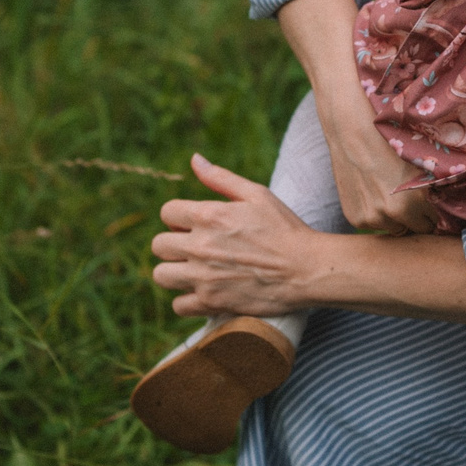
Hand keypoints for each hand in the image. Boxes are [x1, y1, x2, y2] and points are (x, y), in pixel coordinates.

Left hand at [150, 155, 335, 317]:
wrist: (307, 269)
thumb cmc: (285, 229)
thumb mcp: (257, 194)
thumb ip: (221, 178)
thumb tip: (194, 160)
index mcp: (209, 215)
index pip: (167, 212)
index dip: (178, 217)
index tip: (192, 224)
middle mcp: (200, 246)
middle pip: (159, 245)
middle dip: (173, 243)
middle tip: (194, 247)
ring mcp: (203, 277)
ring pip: (161, 275)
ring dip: (175, 272)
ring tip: (194, 270)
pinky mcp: (212, 303)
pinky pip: (179, 305)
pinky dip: (187, 300)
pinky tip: (204, 292)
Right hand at [316, 90, 442, 236]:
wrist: (353, 134)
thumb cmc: (391, 143)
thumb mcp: (422, 163)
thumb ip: (436, 188)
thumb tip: (451, 206)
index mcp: (415, 203)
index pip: (435, 224)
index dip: (433, 213)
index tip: (431, 204)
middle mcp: (394, 215)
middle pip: (416, 230)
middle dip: (417, 218)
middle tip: (412, 199)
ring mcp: (373, 219)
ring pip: (395, 229)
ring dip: (396, 218)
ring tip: (390, 193)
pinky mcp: (356, 219)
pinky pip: (374, 225)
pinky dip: (376, 215)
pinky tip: (373, 194)